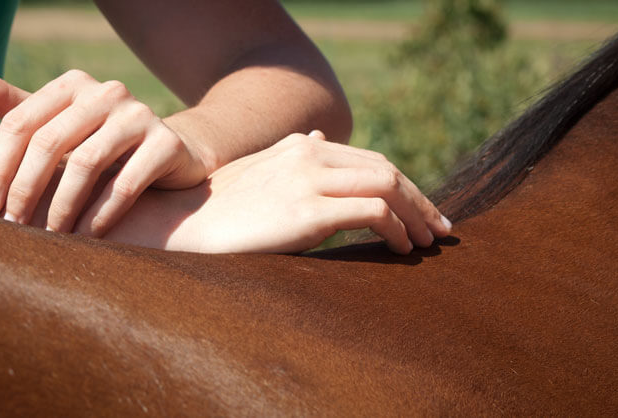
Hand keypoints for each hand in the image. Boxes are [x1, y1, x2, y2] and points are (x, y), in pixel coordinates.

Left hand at [0, 59, 208, 235]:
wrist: (171, 153)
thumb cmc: (98, 142)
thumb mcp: (54, 122)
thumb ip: (7, 102)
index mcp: (72, 84)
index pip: (19, 123)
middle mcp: (106, 92)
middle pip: (49, 142)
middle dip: (25, 190)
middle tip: (13, 228)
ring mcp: (140, 115)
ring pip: (87, 163)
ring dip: (62, 206)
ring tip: (50, 237)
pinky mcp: (166, 144)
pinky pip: (127, 183)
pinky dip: (101, 214)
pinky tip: (87, 236)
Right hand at [157, 131, 450, 252]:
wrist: (179, 224)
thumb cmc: (217, 208)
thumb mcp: (258, 173)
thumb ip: (293, 158)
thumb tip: (318, 138)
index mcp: (300, 147)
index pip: (370, 160)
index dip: (404, 185)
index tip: (421, 212)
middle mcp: (309, 154)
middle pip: (386, 169)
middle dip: (419, 200)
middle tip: (439, 228)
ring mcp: (310, 180)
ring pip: (388, 186)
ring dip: (415, 216)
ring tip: (426, 243)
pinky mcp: (308, 211)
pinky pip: (373, 212)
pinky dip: (396, 230)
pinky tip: (400, 250)